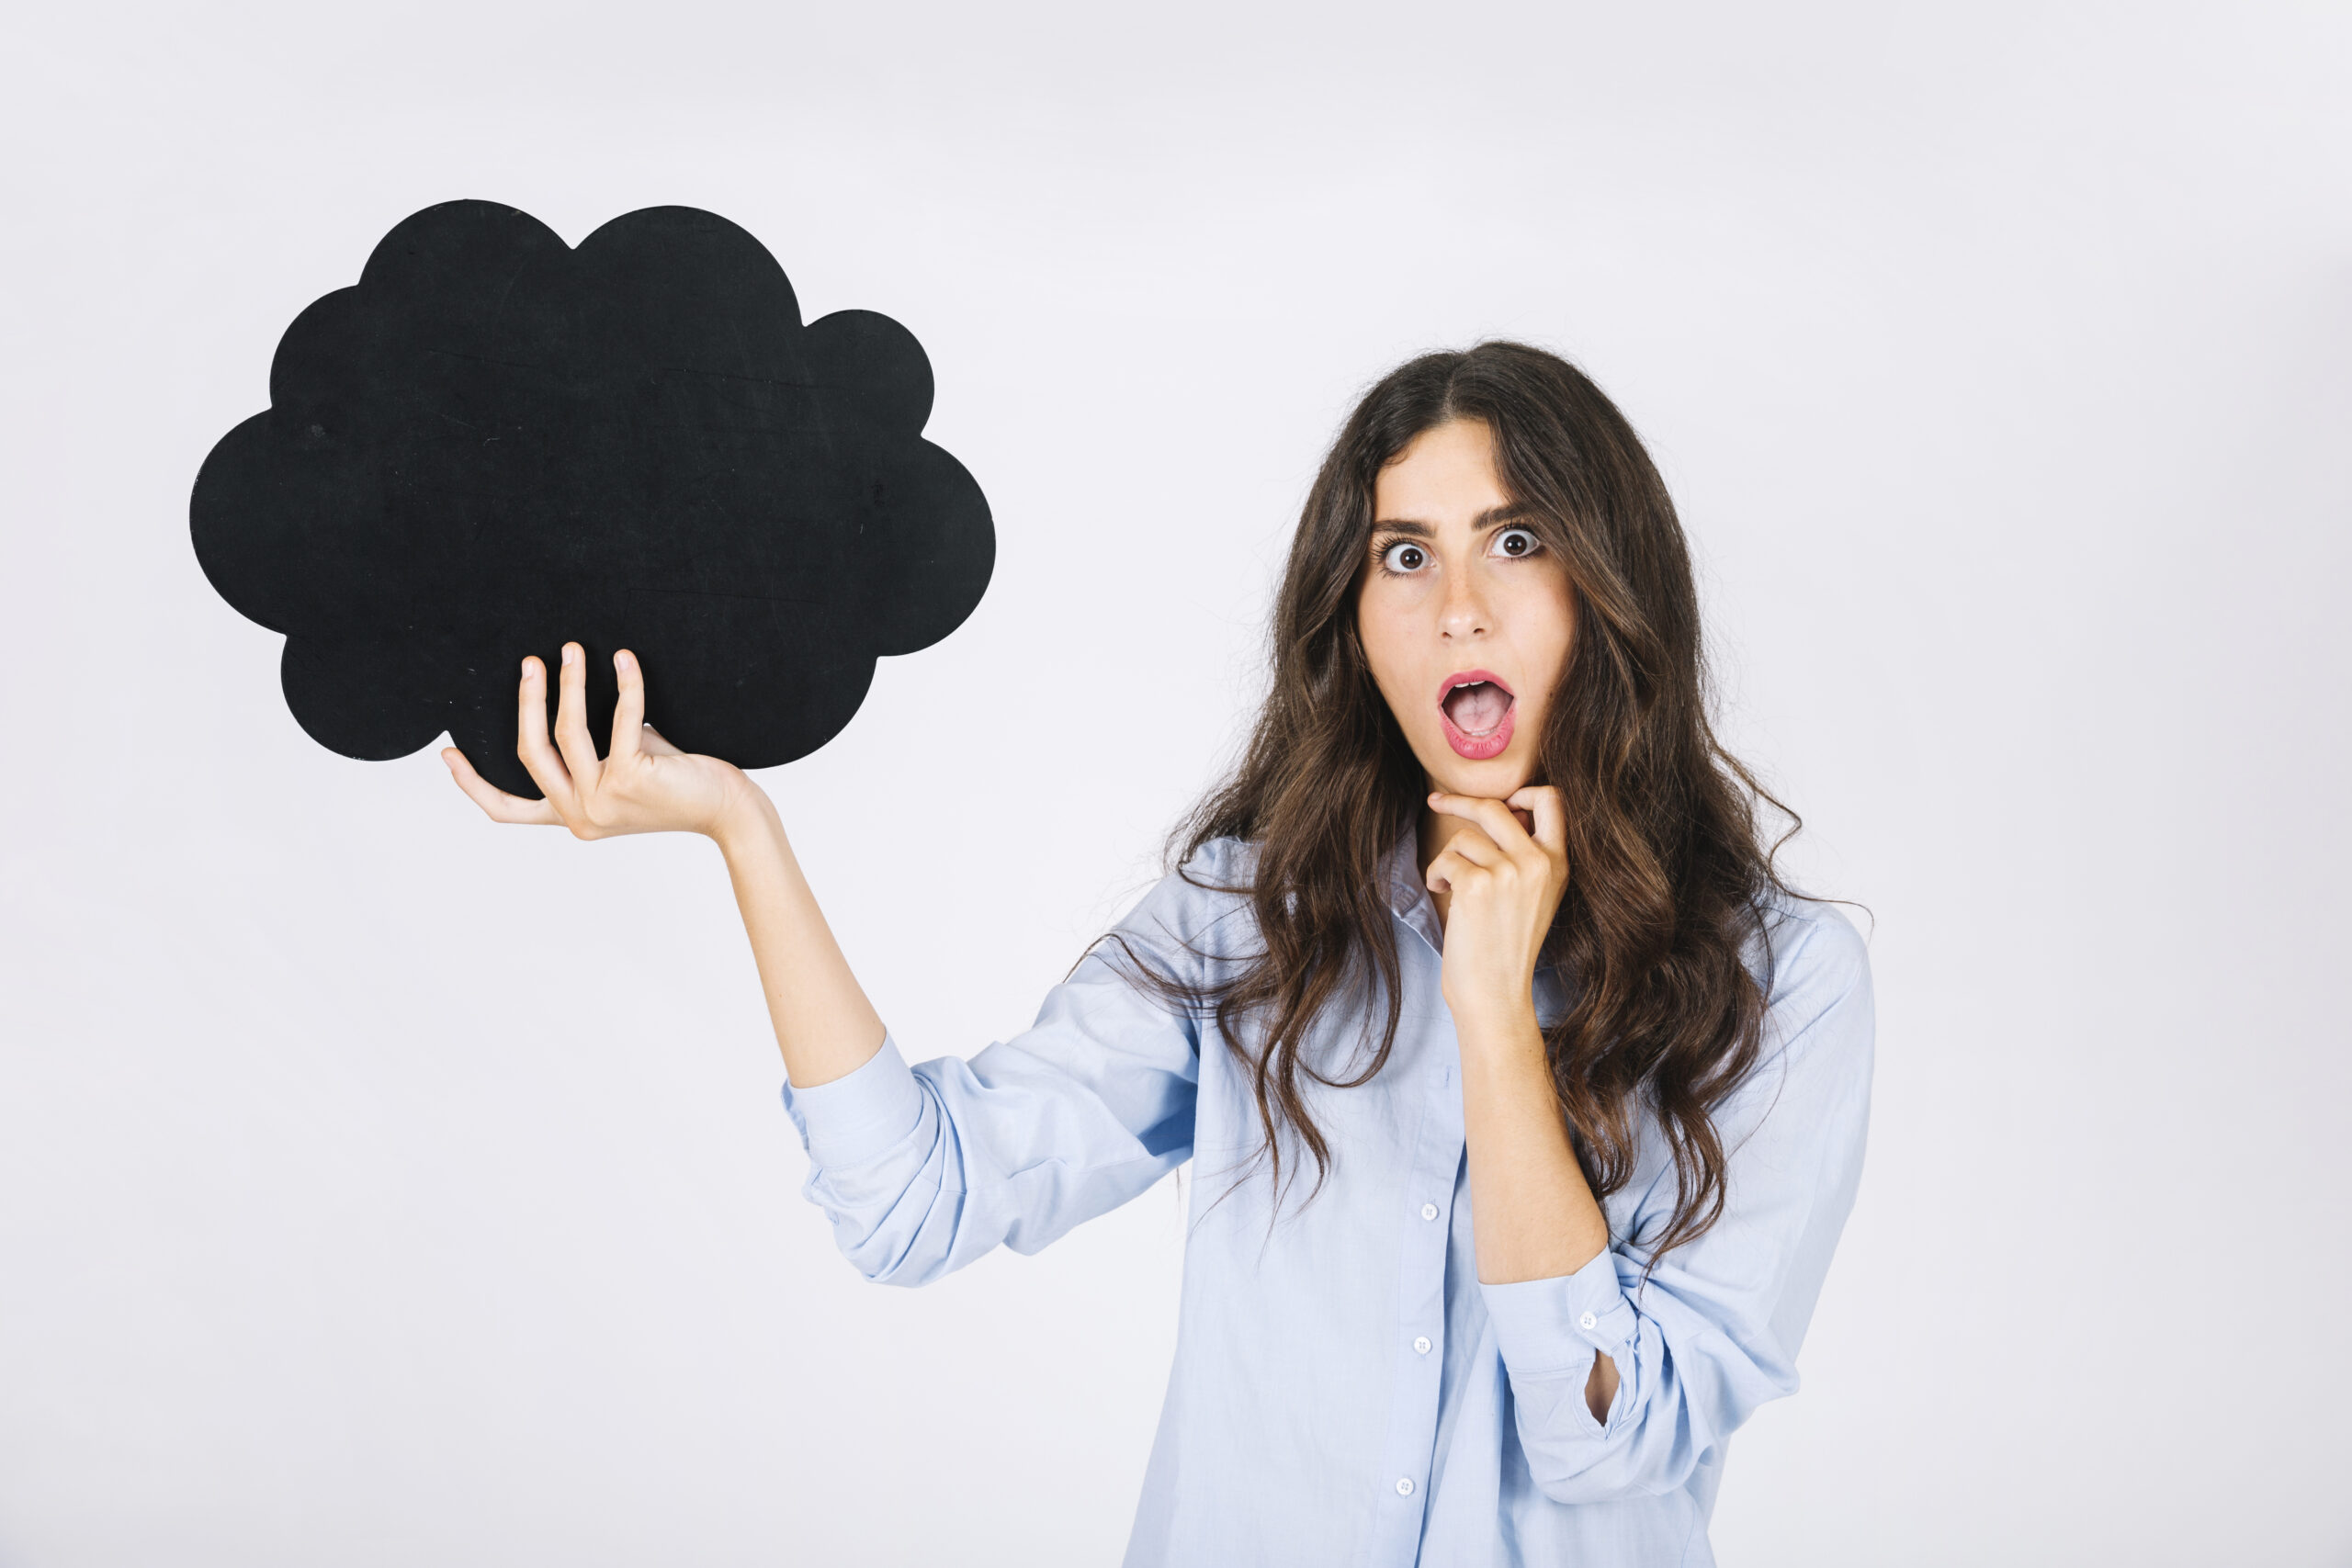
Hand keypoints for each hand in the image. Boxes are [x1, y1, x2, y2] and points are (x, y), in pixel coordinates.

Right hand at [442, 641, 756, 840]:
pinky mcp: (631, 779)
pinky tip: (626, 659)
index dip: (473, 785)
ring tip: (573, 650)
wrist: (727, 810)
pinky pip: (620, 719)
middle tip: (529, 662)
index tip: (447, 754)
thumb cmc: (678, 786)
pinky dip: (625, 684)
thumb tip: (572, 692)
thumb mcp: (623, 770)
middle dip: (526, 701)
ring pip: (567, 732)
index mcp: (571, 817)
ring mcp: (603, 801)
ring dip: (568, 684)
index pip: (508, 811)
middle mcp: (581, 815)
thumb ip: (593, 748)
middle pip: (530, 752)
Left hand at [1424, 786, 1568, 1027]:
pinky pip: (1445, 859)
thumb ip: (1526, 854)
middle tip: (1436, 801)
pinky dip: (1435, 875)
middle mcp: (1539, 863)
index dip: (1524, 791)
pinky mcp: (1477, 884)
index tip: (1502, 799)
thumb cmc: (1504, 947)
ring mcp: (1509, 872)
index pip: (1552, 799)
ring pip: (1463, 837)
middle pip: (1494, 807)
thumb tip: (1501, 810)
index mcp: (1558, 863)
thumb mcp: (1534, 896)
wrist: (1495, 993)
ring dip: (1447, 859)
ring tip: (1449, 887)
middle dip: (1459, 801)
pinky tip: (1442, 894)